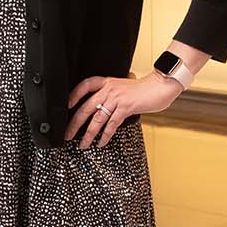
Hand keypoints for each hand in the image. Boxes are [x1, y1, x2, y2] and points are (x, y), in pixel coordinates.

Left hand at [65, 71, 181, 149]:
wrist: (159, 86)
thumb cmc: (144, 89)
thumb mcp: (123, 87)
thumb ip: (112, 94)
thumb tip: (101, 106)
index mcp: (107, 82)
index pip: (84, 86)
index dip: (73, 96)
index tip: (66, 107)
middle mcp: (109, 89)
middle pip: (86, 107)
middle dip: (75, 123)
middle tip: (68, 134)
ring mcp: (117, 98)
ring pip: (97, 118)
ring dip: (89, 134)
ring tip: (84, 144)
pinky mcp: (126, 107)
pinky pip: (111, 124)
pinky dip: (105, 135)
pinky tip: (101, 142)